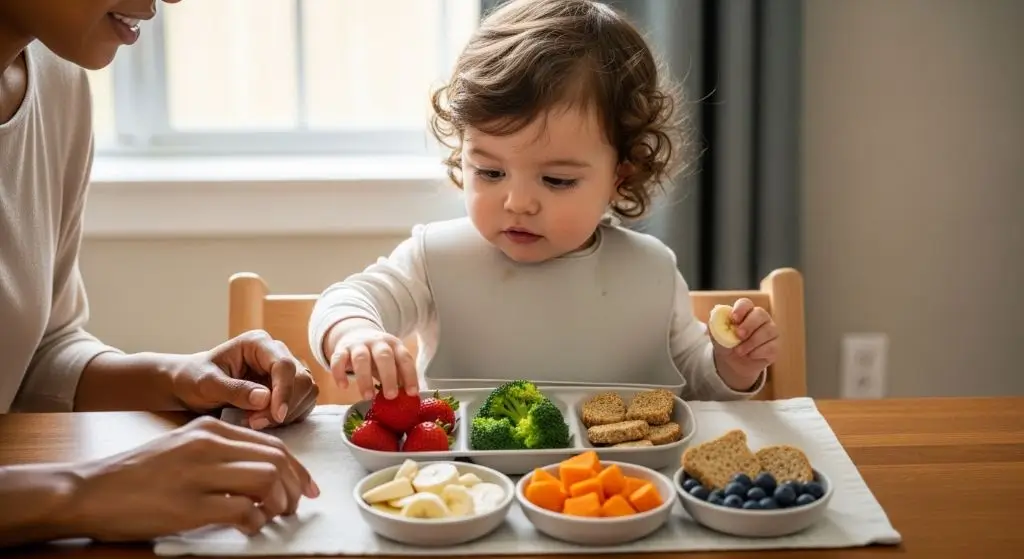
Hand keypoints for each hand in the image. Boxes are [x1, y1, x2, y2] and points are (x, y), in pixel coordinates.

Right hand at [64, 416, 319, 540]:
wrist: (89, 491)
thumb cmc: (137, 475)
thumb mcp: (182, 448)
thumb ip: (220, 453)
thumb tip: (263, 473)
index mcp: (210, 430)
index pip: (272, 444)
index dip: (298, 468)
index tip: (307, 487)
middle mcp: (208, 445)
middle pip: (276, 461)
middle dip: (296, 487)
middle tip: (295, 507)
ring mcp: (198, 474)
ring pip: (266, 481)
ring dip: (279, 504)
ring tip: (274, 517)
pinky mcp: (188, 505)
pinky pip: (243, 510)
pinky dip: (256, 522)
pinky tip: (249, 527)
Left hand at [170, 330, 317, 429]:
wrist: (189, 386)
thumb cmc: (194, 379)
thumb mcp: (206, 384)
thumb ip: (234, 390)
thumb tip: (264, 398)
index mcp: (258, 344)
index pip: (284, 365)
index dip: (284, 391)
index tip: (275, 416)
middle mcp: (276, 353)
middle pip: (301, 379)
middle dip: (284, 405)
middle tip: (255, 423)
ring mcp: (284, 372)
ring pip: (306, 392)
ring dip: (287, 413)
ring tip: (255, 422)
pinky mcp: (288, 389)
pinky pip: (303, 404)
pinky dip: (289, 417)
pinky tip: (264, 421)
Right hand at [328, 324, 417, 400]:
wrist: (355, 333)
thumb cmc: (378, 355)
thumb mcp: (392, 361)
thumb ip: (398, 376)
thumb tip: (408, 397)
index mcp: (394, 344)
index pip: (404, 358)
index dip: (409, 375)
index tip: (412, 393)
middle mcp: (377, 342)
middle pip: (384, 356)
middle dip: (388, 376)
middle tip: (391, 396)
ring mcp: (358, 344)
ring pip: (361, 358)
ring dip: (364, 378)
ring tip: (368, 396)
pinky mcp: (341, 349)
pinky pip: (338, 359)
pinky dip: (340, 373)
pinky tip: (343, 386)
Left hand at [711, 298, 779, 389]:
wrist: (731, 363)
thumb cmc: (725, 344)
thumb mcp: (716, 334)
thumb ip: (716, 323)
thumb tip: (717, 313)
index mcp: (745, 312)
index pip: (746, 303)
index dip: (741, 309)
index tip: (734, 318)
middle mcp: (760, 319)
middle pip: (761, 314)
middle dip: (749, 325)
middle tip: (738, 336)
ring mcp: (770, 332)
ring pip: (768, 331)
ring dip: (752, 342)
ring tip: (739, 351)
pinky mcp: (775, 346)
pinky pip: (772, 347)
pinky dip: (758, 352)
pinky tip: (750, 355)